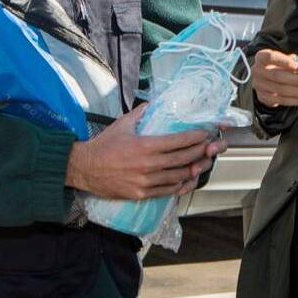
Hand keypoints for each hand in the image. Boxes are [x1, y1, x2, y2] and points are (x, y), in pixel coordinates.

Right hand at [65, 104, 226, 200]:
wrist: (85, 168)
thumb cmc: (103, 146)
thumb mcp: (122, 124)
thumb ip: (141, 113)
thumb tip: (155, 103)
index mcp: (145, 146)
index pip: (179, 141)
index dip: (196, 138)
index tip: (205, 134)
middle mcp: (148, 165)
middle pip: (184, 159)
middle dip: (202, 152)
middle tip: (212, 147)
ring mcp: (146, 182)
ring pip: (179, 176)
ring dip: (195, 169)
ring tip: (205, 162)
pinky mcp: (142, 194)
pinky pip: (168, 191)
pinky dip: (182, 185)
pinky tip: (189, 179)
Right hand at [251, 49, 297, 108]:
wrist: (266, 77)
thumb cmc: (278, 66)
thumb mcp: (284, 59)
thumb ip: (292, 62)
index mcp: (261, 57)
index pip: (271, 58)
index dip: (287, 62)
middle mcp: (257, 71)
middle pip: (278, 76)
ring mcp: (258, 86)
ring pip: (281, 90)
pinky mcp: (263, 97)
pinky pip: (281, 101)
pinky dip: (296, 101)